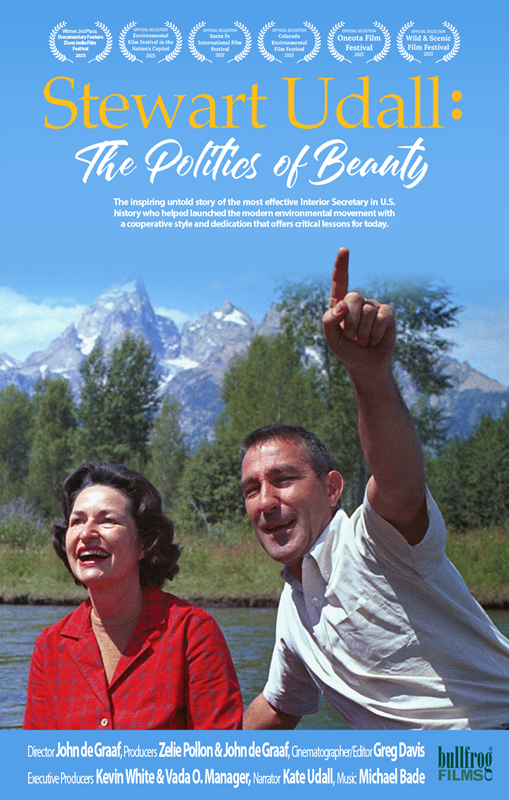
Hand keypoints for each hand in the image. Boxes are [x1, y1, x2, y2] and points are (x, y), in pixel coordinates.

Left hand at [322, 247, 395, 377]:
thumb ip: (328, 321)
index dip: (341, 265)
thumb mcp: (331, 338)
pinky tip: (374, 340)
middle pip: (353, 298)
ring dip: (363, 332)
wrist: (365, 365)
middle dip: (351, 322)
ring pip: (368, 310)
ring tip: (362, 341)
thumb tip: (342, 305)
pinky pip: (383, 317)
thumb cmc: (346, 350)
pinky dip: (376, 333)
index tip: (344, 249)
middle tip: (352, 338)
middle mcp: (358, 301)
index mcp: (340, 303)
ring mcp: (374, 305)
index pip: (340, 281)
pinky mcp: (388, 313)